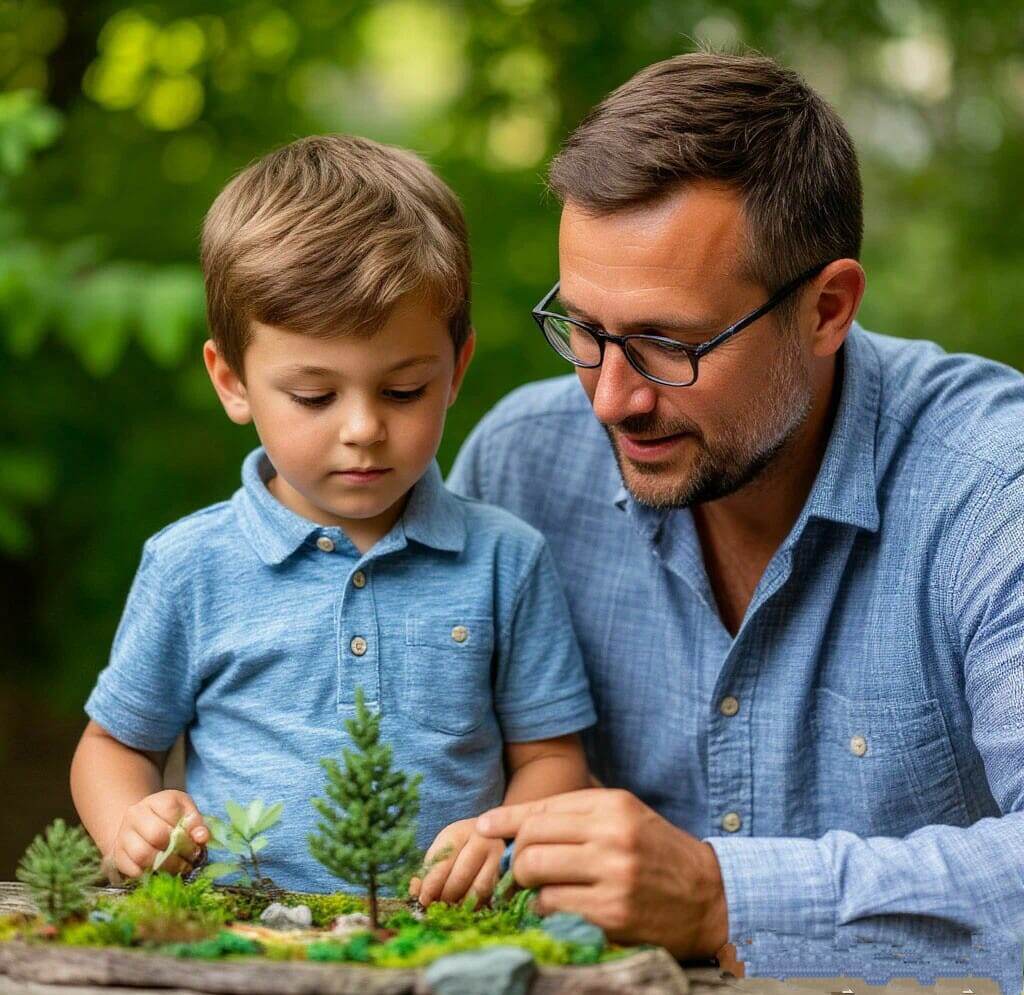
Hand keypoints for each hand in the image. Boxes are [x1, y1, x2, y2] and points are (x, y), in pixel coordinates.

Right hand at [109, 790, 208, 879]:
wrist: (140, 826)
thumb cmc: (169, 818)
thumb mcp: (185, 811)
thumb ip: (196, 822)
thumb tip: (202, 837)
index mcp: (155, 800)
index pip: (170, 811)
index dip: (186, 830)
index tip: (198, 845)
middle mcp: (135, 815)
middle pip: (155, 835)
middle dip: (177, 852)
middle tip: (189, 861)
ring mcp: (123, 835)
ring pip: (141, 854)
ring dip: (164, 866)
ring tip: (178, 869)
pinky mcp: (117, 855)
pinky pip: (131, 869)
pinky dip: (148, 875)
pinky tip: (161, 873)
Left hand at [409, 818, 505, 905]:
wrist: (497, 833)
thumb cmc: (462, 845)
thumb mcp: (443, 849)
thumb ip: (428, 870)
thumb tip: (415, 891)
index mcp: (460, 832)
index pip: (443, 862)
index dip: (431, 885)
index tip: (423, 900)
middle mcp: (482, 841)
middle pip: (460, 877)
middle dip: (445, 898)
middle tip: (437, 908)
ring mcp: (500, 856)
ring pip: (478, 890)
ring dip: (462, 906)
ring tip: (452, 910)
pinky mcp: (511, 873)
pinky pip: (493, 896)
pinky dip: (479, 907)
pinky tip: (470, 908)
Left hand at [475, 788, 730, 960]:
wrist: (707, 896)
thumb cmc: (654, 851)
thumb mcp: (621, 816)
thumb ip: (570, 813)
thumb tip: (503, 821)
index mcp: (612, 806)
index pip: (540, 809)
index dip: (505, 821)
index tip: (484, 827)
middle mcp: (611, 837)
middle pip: (530, 844)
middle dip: (516, 859)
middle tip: (521, 869)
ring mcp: (612, 878)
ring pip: (535, 878)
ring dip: (530, 888)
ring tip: (545, 889)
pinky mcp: (611, 916)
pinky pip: (552, 909)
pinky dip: (547, 910)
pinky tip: (564, 907)